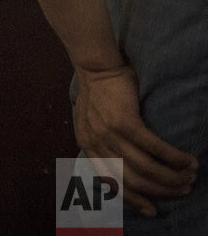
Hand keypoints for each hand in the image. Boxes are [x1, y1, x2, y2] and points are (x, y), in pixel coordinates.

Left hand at [73, 64, 196, 217]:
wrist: (95, 66)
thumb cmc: (98, 93)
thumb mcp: (90, 122)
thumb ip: (102, 143)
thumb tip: (124, 165)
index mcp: (87, 146)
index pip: (111, 181)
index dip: (133, 199)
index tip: (152, 210)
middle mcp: (96, 143)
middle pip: (132, 179)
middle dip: (160, 190)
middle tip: (182, 190)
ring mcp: (109, 133)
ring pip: (145, 167)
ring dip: (171, 176)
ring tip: (190, 177)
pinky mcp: (125, 121)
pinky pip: (154, 147)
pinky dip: (173, 157)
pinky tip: (187, 161)